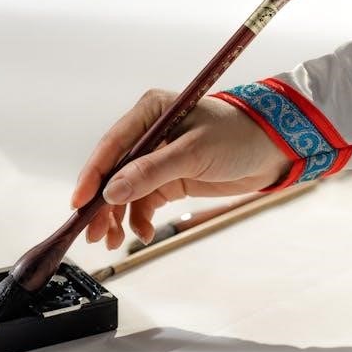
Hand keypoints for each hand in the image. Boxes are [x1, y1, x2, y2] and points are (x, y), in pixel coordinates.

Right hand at [70, 89, 291, 248]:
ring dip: (116, 217)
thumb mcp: (194, 152)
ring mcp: (156, 157)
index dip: (92, 175)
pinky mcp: (167, 178)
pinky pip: (143, 201)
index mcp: (149, 111)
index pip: (112, 145)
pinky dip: (139, 219)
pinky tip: (141, 233)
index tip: (79, 202)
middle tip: (92, 232)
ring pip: (124, 191)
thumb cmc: (238, 137)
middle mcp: (148, 132)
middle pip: (112, 171)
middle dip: (101, 204)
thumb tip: (112, 192)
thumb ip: (152, 172)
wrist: (272, 151)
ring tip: (111, 240)